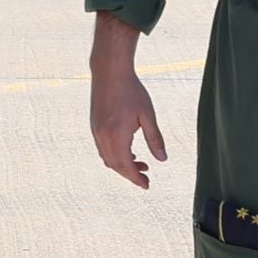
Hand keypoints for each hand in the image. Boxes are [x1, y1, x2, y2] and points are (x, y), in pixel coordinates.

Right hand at [89, 55, 165, 187]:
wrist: (109, 72)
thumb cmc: (131, 91)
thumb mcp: (147, 115)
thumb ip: (155, 138)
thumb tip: (162, 159)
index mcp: (117, 135)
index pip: (126, 166)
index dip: (136, 178)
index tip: (146, 185)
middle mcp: (103, 137)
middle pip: (115, 165)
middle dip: (130, 174)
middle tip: (146, 177)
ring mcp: (96, 132)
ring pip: (108, 158)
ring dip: (122, 165)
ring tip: (140, 164)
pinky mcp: (95, 126)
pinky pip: (103, 149)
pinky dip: (115, 155)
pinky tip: (128, 151)